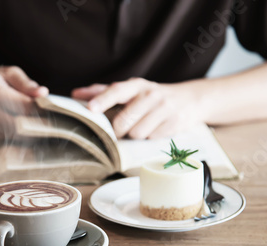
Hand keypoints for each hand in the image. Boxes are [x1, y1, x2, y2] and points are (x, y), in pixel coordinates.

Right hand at [0, 66, 47, 136]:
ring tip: (41, 126)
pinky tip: (29, 132)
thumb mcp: (5, 73)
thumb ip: (25, 82)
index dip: (42, 108)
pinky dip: (22, 138)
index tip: (49, 107)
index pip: (27, 106)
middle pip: (23, 125)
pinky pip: (11, 140)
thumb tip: (44, 92)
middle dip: (39, 124)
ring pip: (18, 136)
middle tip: (50, 121)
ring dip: (32, 133)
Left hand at [72, 78, 203, 138]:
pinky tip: (155, 128)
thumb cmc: (151, 96)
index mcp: (136, 85)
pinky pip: (152, 139)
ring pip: (137, 133)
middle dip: (118, 130)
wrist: (190, 99)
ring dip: (136, 134)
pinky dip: (150, 137)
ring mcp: (164, 109)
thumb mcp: (131, 90)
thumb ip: (104, 92)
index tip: (91, 109)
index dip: (102, 100)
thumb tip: (76, 94)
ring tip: (143, 125)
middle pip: (124, 121)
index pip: (117, 91)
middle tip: (122, 128)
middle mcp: (150, 95)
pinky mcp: (174, 124)